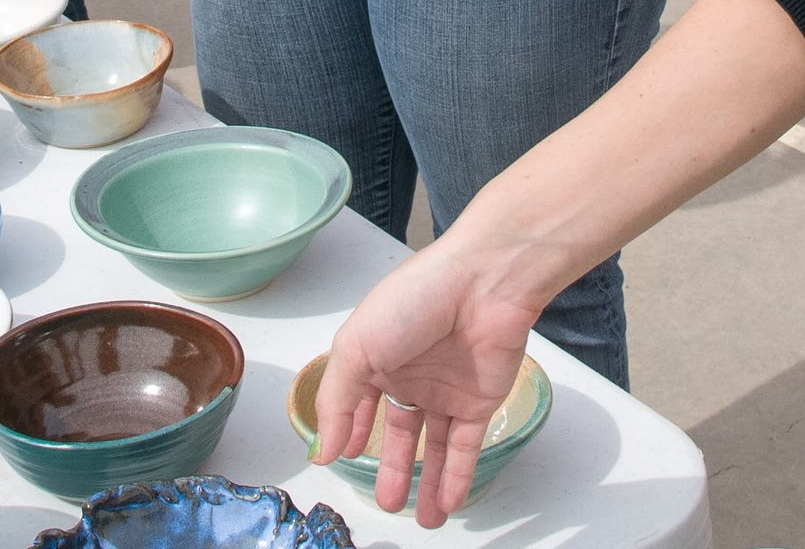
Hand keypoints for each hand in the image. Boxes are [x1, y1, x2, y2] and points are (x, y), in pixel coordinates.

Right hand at [312, 238, 546, 525]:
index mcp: (375, 356)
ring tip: (423, 519)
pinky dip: (458, 475)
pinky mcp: (480, 401)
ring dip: (428, 483)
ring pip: (435, 447)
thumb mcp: (356, 348)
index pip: (357, 404)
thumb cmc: (416, 300)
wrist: (483, 285)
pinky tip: (449, 501)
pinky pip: (467, 447)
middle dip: (393, 470)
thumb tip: (320, 449)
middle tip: (386, 504)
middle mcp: (411, 374)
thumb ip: (336, 402)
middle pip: (399, 433)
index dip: (348, 432)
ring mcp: (446, 390)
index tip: (341, 459)